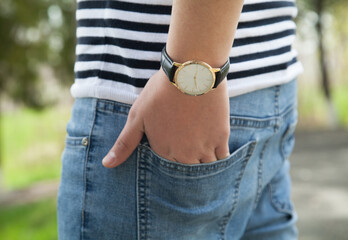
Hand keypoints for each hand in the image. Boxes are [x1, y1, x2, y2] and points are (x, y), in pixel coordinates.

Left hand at [102, 69, 229, 167]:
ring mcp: (204, 148)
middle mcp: (184, 155)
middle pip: (187, 168)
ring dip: (203, 160)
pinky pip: (222, 158)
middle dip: (187, 160)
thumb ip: (124, 143)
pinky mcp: (220, 138)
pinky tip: (215, 147)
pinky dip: (219, 156)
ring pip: (205, 166)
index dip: (170, 155)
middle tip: (188, 142)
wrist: (191, 73)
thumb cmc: (161, 92)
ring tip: (201, 145)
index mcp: (163, 151)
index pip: (168, 166)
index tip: (173, 143)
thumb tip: (107, 165)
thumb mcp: (137, 116)